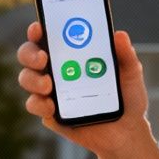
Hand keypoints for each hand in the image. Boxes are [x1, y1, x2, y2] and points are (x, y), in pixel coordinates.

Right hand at [15, 22, 152, 154]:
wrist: (127, 131)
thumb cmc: (126, 97)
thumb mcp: (131, 73)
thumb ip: (126, 55)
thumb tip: (120, 35)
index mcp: (71, 54)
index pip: (48, 36)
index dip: (38, 30)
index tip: (39, 28)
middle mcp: (56, 70)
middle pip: (29, 55)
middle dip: (30, 53)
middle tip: (43, 58)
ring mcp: (50, 92)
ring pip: (27, 78)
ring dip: (33, 79)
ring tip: (49, 85)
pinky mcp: (50, 113)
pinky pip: (35, 105)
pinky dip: (39, 104)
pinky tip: (51, 106)